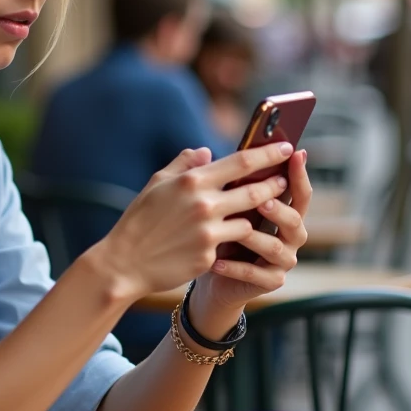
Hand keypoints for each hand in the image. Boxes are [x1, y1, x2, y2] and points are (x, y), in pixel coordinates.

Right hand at [93, 142, 296, 300]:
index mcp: (192, 181)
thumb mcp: (157, 183)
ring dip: (257, 217)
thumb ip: (184, 164)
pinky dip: (235, 239)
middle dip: (275, 184)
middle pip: (254, 191)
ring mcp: (208, 232)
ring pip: (248, 221)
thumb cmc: (139, 220)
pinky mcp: (209, 256)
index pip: (241, 162)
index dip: (268, 153)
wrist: (124, 263)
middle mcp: (203, 204)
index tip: (286, 147)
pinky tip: (239, 238)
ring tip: (264, 212)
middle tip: (285, 179)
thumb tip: (207, 153)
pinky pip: (232, 244)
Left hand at [190, 149, 311, 322]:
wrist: (214, 274)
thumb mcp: (229, 206)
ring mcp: (283, 261)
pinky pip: (256, 274)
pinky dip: (235, 267)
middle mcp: (291, 236)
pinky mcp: (270, 282)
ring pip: (275, 247)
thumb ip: (233, 184)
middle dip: (280, 209)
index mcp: (286, 213)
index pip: (300, 192)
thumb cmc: (224, 232)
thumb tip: (218, 150)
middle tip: (263, 200)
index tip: (296, 153)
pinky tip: (217, 261)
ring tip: (234, 230)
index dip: (300, 174)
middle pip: (295, 220)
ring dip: (254, 237)